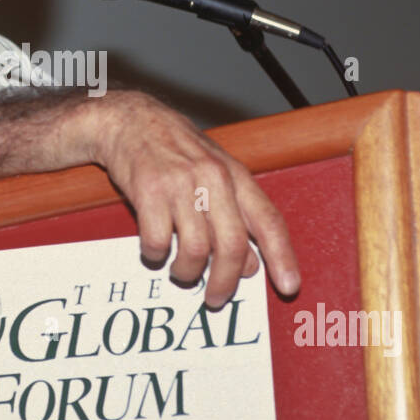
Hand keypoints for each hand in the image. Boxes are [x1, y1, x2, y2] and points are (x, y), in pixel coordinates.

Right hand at [84, 90, 299, 308]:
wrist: (129, 120)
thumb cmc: (174, 150)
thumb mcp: (214, 175)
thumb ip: (237, 218)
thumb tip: (253, 265)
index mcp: (234, 175)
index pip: (267, 220)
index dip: (282, 256)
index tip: (289, 286)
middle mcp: (212, 178)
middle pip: (231, 246)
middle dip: (224, 281)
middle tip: (215, 299)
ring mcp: (180, 184)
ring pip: (195, 250)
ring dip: (187, 271)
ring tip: (180, 271)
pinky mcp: (148, 190)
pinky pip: (157, 241)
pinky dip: (155, 255)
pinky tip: (154, 249)